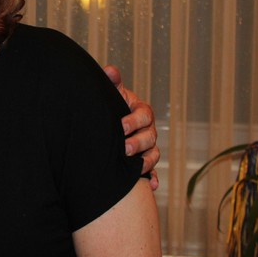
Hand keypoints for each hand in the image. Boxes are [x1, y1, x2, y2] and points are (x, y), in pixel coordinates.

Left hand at [104, 65, 159, 189]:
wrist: (104, 125)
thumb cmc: (109, 107)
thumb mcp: (110, 95)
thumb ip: (112, 83)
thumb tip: (110, 70)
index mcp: (140, 112)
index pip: (144, 114)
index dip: (134, 120)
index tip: (121, 126)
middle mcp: (147, 129)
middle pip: (151, 137)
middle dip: (138, 143)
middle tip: (124, 149)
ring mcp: (148, 147)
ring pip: (153, 155)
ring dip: (146, 162)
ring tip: (135, 167)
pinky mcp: (144, 163)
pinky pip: (153, 172)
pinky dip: (153, 179)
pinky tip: (152, 186)